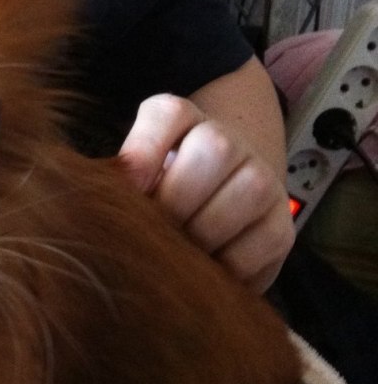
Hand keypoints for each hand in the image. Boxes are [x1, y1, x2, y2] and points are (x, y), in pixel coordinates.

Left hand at [119, 94, 294, 293]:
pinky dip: (226, 265)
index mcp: (181, 120)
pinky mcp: (280, 227)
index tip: (129, 191)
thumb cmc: (160, 194)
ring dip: (203, 232)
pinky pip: (259, 243)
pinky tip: (204, 269)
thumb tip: (103, 206)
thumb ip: (120, 183)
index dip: (145, 151)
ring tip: (178, 252)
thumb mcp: (136, 179)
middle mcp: (226, 140)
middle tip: (153, 233)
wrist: (217, 207)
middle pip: (212, 150)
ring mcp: (261, 178)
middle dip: (175, 202)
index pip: (167, 114)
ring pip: (247, 191)